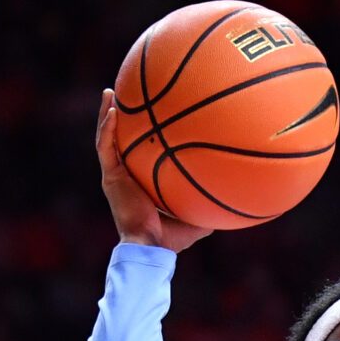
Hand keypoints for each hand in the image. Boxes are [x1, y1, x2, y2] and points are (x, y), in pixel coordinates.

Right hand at [96, 90, 213, 252]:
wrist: (149, 248)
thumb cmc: (170, 240)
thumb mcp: (194, 218)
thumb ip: (207, 204)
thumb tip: (233, 196)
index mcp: (138, 183)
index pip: (136, 154)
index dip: (137, 136)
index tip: (146, 116)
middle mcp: (124, 177)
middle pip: (119, 140)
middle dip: (119, 117)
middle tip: (124, 95)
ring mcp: (115, 176)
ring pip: (107, 139)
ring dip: (107, 114)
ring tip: (109, 92)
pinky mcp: (111, 178)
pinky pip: (106, 147)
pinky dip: (108, 128)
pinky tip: (114, 109)